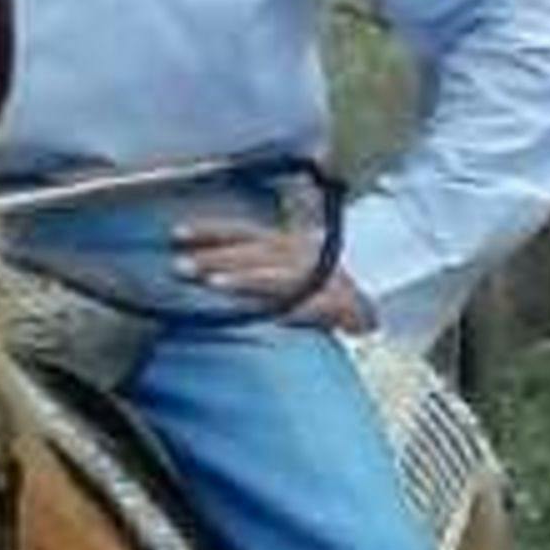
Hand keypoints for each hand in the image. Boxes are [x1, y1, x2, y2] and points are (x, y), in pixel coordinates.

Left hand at [170, 217, 374, 331]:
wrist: (374, 305)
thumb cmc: (322, 285)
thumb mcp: (290, 262)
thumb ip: (256, 254)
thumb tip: (211, 254)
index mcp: (287, 243)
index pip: (244, 232)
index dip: (211, 231)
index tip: (175, 234)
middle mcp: (302, 254)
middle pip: (255, 251)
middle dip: (217, 258)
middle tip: (181, 267)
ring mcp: (323, 278)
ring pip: (279, 276)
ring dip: (246, 280)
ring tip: (213, 285)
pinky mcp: (343, 306)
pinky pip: (314, 307)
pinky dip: (294, 311)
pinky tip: (270, 318)